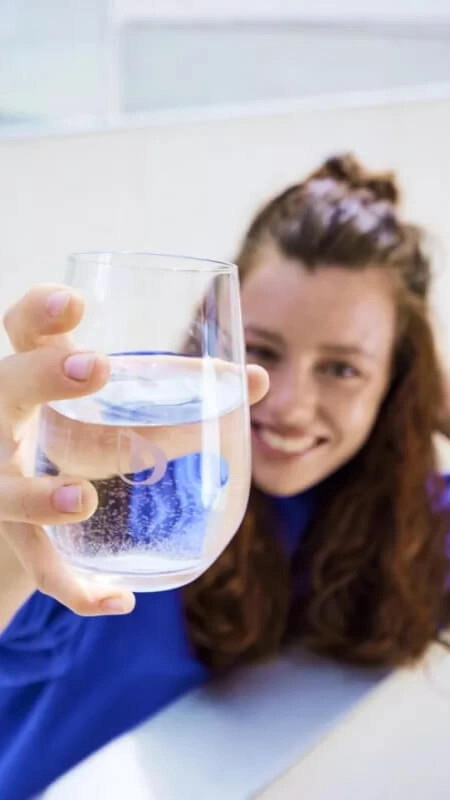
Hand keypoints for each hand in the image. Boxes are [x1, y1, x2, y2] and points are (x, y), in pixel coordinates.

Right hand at [0, 286, 267, 618]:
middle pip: (5, 389)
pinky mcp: (15, 532)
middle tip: (93, 368)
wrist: (32, 486)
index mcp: (34, 374)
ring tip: (82, 499)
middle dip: (39, 376)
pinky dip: (73, 587)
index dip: (41, 311)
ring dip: (37, 496)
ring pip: (2, 488)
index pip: (24, 329)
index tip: (77, 301)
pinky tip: (117, 600)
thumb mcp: (119, 402)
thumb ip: (181, 387)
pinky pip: (36, 565)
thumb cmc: (85, 429)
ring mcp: (2, 477)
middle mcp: (6, 420)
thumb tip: (255, 379)